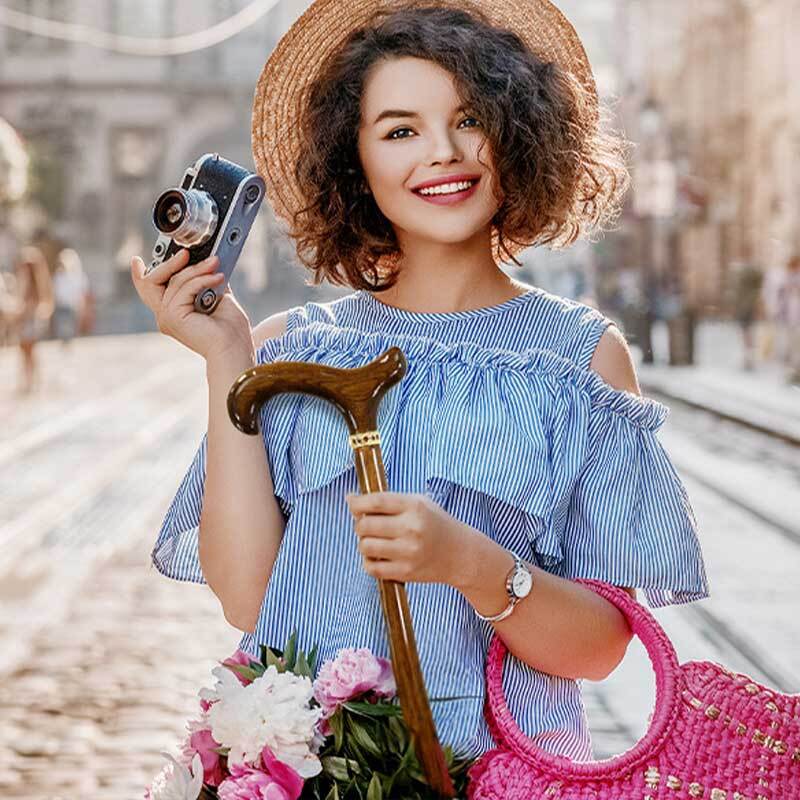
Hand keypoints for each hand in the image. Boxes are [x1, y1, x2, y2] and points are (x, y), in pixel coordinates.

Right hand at [130, 248, 252, 361]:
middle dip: (169, 263)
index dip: (140, 274)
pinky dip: (203, 279)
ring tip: (216, 265)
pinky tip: (218, 278)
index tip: (137, 261)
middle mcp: (165, 316)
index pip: (149, 290)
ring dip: (198, 269)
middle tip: (187, 253)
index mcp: (173, 313)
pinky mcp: (173, 316)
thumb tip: (209, 261)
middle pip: (151, 282)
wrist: (235, 349)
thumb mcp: (218, 298)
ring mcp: (167, 317)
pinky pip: (185, 288)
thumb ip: (207, 282)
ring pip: (175, 281)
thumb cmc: (231, 330)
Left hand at [345, 491, 478, 586]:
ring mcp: (408, 552)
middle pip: (365, 525)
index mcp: (414, 507)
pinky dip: (369, 561)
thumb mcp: (418, 503)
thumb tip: (350, 499)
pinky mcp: (405, 572)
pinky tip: (378, 555)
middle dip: (359, 524)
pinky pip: (372, 567)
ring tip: (373, 540)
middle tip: (365, 524)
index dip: (357, 502)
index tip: (352, 503)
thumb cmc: (435, 524)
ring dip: (363, 542)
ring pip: (365, 546)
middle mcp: (411, 529)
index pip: (375, 502)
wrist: (460, 553)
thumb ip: (386, 500)